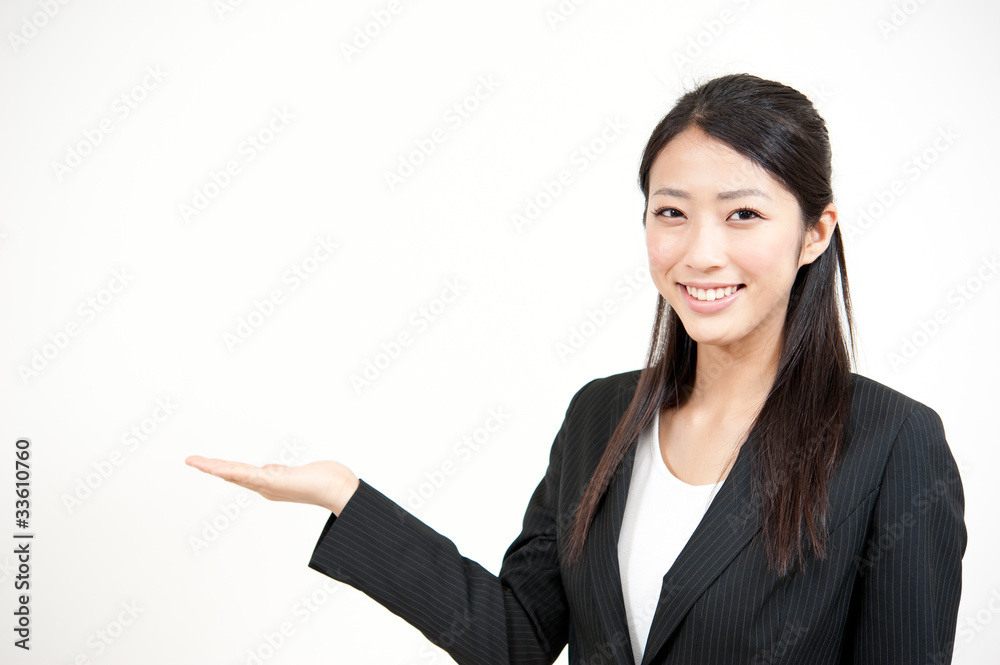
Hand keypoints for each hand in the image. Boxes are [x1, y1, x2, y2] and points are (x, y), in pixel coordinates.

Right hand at [185, 456, 359, 515]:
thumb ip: (280, 472)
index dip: (221, 469)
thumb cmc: (326, 482)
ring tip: (195, 462)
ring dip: (214, 468)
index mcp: (269, 484)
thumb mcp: (296, 474)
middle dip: (210, 467)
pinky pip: (250, 476)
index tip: (206, 463)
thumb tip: (270, 469)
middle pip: (232, 475)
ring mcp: (269, 486)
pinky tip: (219, 469)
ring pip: (236, 475)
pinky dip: (233, 472)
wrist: (339, 490)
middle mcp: (266, 487)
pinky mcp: (276, 483)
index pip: (240, 474)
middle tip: (189, 460)